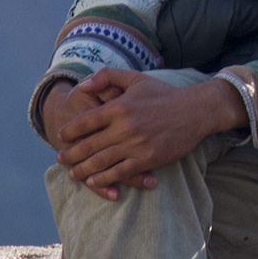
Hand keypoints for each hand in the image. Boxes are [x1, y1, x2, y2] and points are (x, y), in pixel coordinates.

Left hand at [56, 70, 249, 200]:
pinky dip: (104, 179)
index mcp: (118, 107)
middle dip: (70, 154)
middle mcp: (124, 127)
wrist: (196, 111)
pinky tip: (94, 182)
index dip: (69, 131)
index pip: (84, 122)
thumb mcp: (136, 78)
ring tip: (73, 174)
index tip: (62, 137)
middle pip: (88, 145)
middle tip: (61, 159)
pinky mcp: (147, 159)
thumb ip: (106, 76)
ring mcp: (135, 145)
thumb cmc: (164, 94)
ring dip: (83, 170)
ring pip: (100, 162)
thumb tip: (81, 86)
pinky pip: (120, 172)